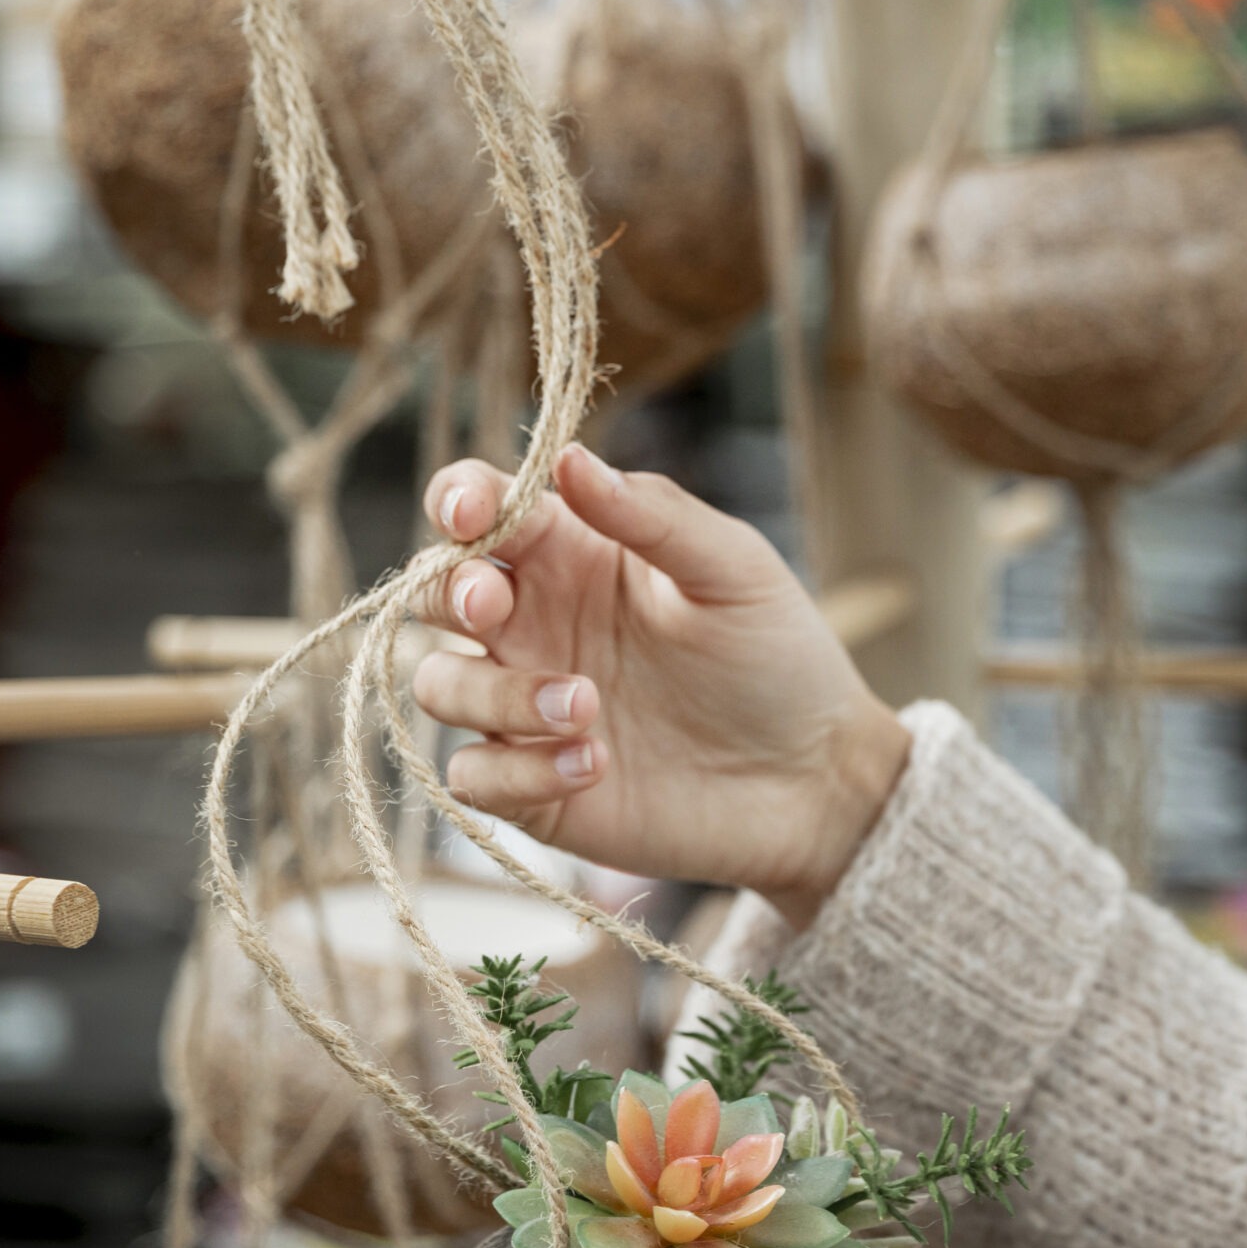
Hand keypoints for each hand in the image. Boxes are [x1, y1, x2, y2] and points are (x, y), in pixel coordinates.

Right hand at [413, 446, 910, 932]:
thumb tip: (569, 458)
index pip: (479, 510)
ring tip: (590, 707)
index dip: (458, 500)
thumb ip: (653, 514)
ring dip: (496, 693)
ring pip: (438, 685)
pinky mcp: (533, 789)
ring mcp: (524, 710)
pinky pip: (470, 776)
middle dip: (446, 593)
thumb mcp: (734, 571)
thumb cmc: (779, 661)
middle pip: (432, 594)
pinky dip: (516, 771)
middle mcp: (534, 626)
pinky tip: (594, 765)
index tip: (473, 513)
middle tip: (496, 607)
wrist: (814, 781)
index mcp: (571, 556)